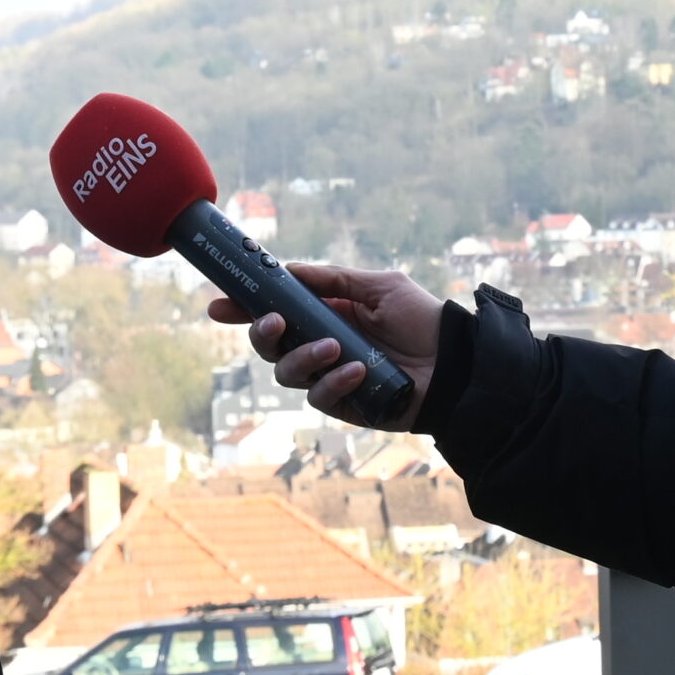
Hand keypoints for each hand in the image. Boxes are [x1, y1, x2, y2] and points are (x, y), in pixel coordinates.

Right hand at [205, 264, 444, 430]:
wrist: (454, 363)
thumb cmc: (422, 320)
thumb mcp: (379, 286)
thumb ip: (334, 279)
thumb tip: (290, 270)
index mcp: (325, 314)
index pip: (275, 310)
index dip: (244, 308)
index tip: (219, 304)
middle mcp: (320, 345)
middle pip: (269, 345)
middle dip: (263, 334)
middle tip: (275, 323)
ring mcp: (329, 376)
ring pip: (287, 373)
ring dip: (303, 357)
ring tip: (335, 347)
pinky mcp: (343, 404)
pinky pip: (320, 396)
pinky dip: (334, 381)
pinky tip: (359, 369)